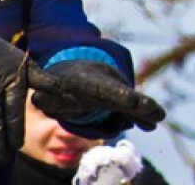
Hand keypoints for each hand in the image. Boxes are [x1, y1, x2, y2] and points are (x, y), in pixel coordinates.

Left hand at [29, 60, 164, 133]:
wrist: (78, 70)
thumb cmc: (61, 83)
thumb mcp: (50, 87)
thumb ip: (44, 95)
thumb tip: (36, 98)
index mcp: (90, 82)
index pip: (104, 90)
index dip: (118, 96)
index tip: (132, 102)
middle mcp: (107, 86)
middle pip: (124, 96)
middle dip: (139, 104)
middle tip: (155, 111)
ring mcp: (116, 93)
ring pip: (132, 103)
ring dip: (145, 112)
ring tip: (158, 119)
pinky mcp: (120, 103)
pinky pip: (132, 111)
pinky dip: (142, 117)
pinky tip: (152, 124)